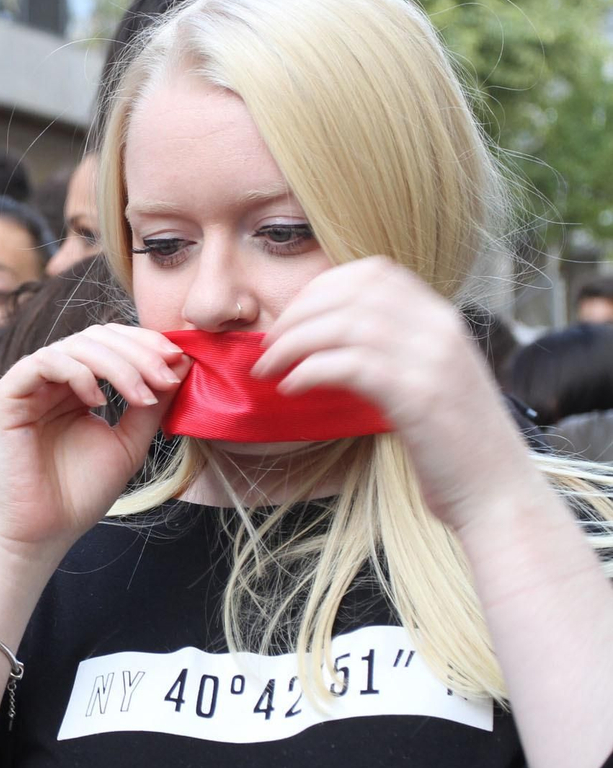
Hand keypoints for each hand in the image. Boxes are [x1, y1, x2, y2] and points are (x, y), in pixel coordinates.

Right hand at [0, 323, 188, 555]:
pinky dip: (78, 373)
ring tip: (142, 397)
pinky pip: (43, 363)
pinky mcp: (5, 396)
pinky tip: (98, 401)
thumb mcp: (129, 442)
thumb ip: (151, 404)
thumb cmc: (80, 493)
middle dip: (137, 351)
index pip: (111, 343)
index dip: (145, 344)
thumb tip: (183, 364)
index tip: (179, 362)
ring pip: (74, 345)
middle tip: (166, 378)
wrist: (42, 532)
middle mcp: (51, 379)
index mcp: (76, 386)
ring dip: (117, 364)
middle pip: (96, 336)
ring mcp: (27, 385)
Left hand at [253, 256, 532, 528]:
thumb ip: (394, 351)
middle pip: (352, 292)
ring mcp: (431, 361)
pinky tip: (291, 389)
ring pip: (343, 324)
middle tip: (269, 345)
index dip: (322, 288)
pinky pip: (348, 365)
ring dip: (292, 343)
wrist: (498, 494)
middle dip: (298, 313)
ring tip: (269, 369)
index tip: (293, 317)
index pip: (374, 273)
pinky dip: (308, 372)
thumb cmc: (453, 446)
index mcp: (442, 320)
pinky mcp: (418, 397)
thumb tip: (329, 341)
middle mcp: (439, 330)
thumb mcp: (430, 381)